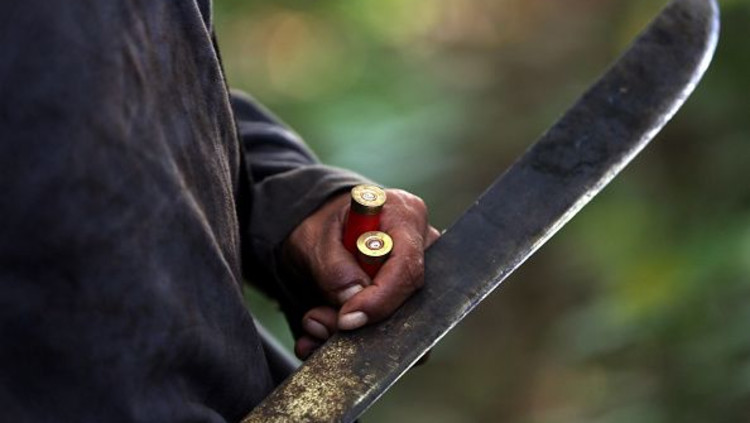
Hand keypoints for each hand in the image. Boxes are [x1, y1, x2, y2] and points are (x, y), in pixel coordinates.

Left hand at [283, 189, 439, 358]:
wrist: (319, 237)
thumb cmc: (322, 228)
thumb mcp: (315, 239)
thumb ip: (333, 267)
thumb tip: (352, 298)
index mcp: (404, 217)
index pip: (407, 267)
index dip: (379, 300)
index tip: (346, 319)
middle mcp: (421, 247)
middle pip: (409, 300)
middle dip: (364, 323)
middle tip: (319, 325)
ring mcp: (416, 277)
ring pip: (401, 322)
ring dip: (356, 336)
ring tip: (315, 329)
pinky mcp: (406, 302)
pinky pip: (391, 331)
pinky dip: (356, 341)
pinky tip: (319, 339)